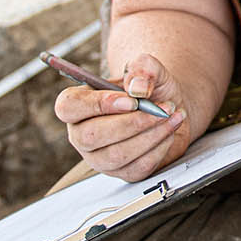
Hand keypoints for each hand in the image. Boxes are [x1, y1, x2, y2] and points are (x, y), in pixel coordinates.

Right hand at [57, 53, 190, 182]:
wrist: (168, 108)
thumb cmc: (149, 88)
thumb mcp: (148, 68)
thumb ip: (142, 68)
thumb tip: (138, 87)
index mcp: (78, 104)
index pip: (69, 107)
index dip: (97, 104)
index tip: (131, 100)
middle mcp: (82, 134)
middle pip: (92, 136)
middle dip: (132, 123)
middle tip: (160, 109)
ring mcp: (100, 157)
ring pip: (117, 155)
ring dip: (151, 135)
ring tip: (170, 116)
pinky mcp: (122, 172)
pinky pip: (138, 167)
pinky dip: (160, 148)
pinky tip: (169, 131)